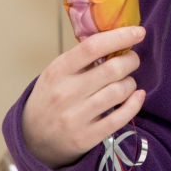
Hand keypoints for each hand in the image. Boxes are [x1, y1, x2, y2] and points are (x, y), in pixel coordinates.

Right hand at [20, 27, 146, 169]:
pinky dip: (135, 103)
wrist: (32, 138)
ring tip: (125, 82)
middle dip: (131, 60)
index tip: (138, 32)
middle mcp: (65, 93)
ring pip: (120, 91)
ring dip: (131, 83)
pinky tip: (136, 96)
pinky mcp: (87, 136)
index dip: (120, 37)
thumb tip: (119, 37)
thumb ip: (82, 58)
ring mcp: (76, 117)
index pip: (92, 47)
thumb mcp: (56, 73)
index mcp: (57, 71)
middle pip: (113, 69)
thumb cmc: (51, 97)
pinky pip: (122, 116)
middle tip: (131, 61)